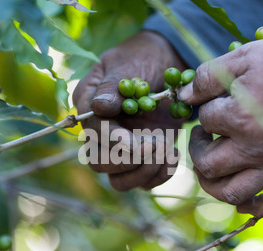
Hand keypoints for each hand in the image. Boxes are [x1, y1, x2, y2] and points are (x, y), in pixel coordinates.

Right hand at [73, 31, 186, 190]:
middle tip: (160, 143)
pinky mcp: (139, 158)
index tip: (147, 142)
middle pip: (99, 163)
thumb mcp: (127, 64)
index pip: (94, 133)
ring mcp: (119, 148)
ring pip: (118, 180)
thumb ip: (112, 86)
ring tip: (169, 151)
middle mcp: (99, 132)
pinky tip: (174, 155)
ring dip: (144, 172)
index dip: (118, 141)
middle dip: (131, 160)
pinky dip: (159, 175)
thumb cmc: (144, 57)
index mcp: (88, 106)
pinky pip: (142, 181)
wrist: (168, 63)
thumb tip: (99, 108)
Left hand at [178, 38, 262, 217]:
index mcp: (237, 118)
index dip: (203, 111)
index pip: (205, 120)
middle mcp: (251, 149)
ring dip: (213, 185)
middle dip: (196, 151)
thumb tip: (184, 94)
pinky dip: (255, 208)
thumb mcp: (244, 58)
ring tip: (210, 171)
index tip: (211, 104)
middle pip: (207, 165)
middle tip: (201, 137)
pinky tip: (243, 203)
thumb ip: (209, 77)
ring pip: (232, 192)